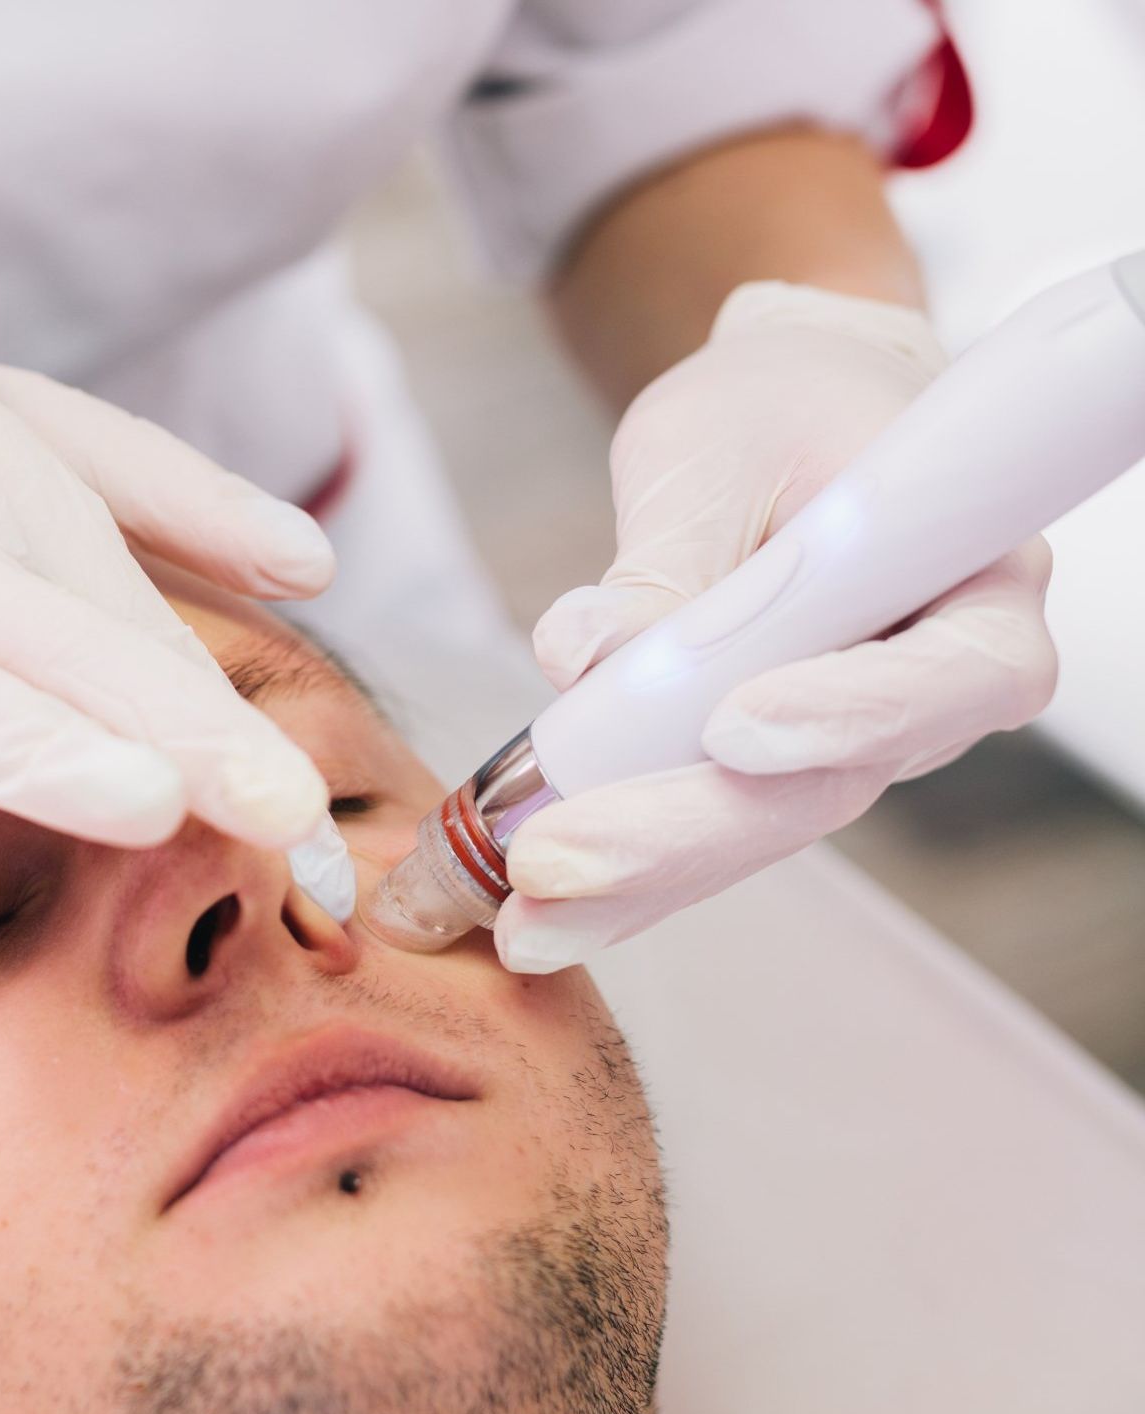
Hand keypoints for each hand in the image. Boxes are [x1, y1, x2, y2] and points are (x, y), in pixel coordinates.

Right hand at [0, 288, 348, 888]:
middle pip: (81, 663)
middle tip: (286, 808)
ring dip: (45, 749)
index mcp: (31, 517)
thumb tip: (322, 567)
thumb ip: (178, 498)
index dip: (241, 742)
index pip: (153, 648)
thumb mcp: (28, 427)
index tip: (330, 836)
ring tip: (140, 799)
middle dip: (186, 737)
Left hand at [499, 283, 1057, 971]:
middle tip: (554, 862)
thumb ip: (667, 562)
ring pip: (753, 829)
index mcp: (972, 583)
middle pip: (825, 789)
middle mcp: (926, 685)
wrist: (785, 410)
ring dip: (633, 883)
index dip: (850, 713)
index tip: (734, 727)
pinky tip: (534, 915)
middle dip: (679, 835)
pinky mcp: (769, 767)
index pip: (948, 675)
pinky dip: (618, 874)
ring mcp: (848, 740)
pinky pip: (703, 829)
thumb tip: (588, 656)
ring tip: (520, 924)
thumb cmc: (772, 409)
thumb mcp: (715, 450)